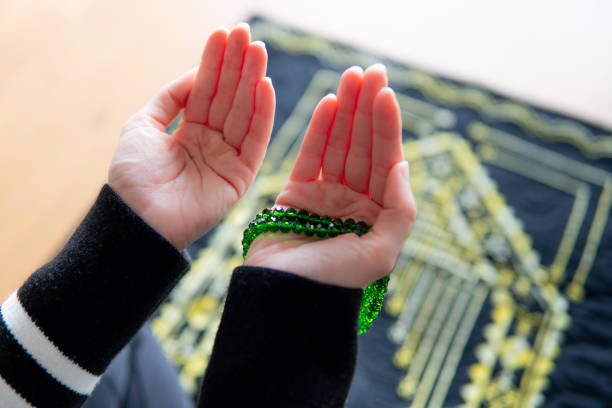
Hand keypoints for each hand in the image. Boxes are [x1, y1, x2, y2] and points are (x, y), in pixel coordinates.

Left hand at [109, 23, 274, 249]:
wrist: (135, 218)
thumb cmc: (132, 174)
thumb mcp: (143, 124)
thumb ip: (172, 97)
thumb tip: (198, 71)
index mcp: (189, 131)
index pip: (208, 91)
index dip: (216, 63)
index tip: (227, 34)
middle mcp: (212, 142)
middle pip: (229, 98)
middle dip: (238, 66)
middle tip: (248, 35)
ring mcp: (227, 159)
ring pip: (244, 114)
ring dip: (252, 82)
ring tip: (258, 51)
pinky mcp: (241, 177)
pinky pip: (255, 141)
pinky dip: (262, 115)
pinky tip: (265, 87)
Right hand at [244, 65, 415, 288]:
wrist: (283, 299)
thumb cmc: (333, 282)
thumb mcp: (380, 253)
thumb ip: (400, 210)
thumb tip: (402, 165)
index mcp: (378, 215)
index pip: (386, 162)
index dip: (386, 127)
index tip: (385, 93)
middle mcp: (354, 203)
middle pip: (363, 147)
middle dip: (367, 109)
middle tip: (369, 72)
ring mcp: (325, 197)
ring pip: (337, 146)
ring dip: (345, 111)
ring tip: (350, 77)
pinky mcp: (295, 195)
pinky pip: (309, 157)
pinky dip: (318, 131)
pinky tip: (328, 103)